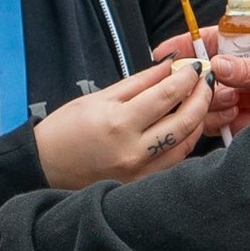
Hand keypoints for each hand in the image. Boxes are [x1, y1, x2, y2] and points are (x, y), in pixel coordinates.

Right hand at [29, 60, 211, 188]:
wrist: (44, 168)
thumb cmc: (64, 130)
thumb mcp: (97, 98)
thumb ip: (138, 83)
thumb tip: (168, 67)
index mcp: (118, 123)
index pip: (166, 95)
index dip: (186, 78)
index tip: (195, 68)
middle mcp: (133, 150)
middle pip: (185, 121)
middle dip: (201, 97)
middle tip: (205, 83)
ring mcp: (139, 171)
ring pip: (186, 143)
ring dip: (197, 120)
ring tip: (196, 102)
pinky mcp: (141, 183)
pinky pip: (174, 160)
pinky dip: (184, 141)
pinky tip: (183, 127)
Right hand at [153, 27, 249, 135]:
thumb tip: (216, 64)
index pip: (217, 38)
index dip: (191, 42)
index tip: (167, 51)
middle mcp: (246, 71)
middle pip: (205, 71)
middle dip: (203, 79)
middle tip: (214, 87)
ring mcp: (242, 97)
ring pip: (206, 97)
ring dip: (212, 101)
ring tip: (237, 105)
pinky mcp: (242, 123)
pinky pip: (214, 122)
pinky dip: (216, 121)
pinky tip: (235, 119)